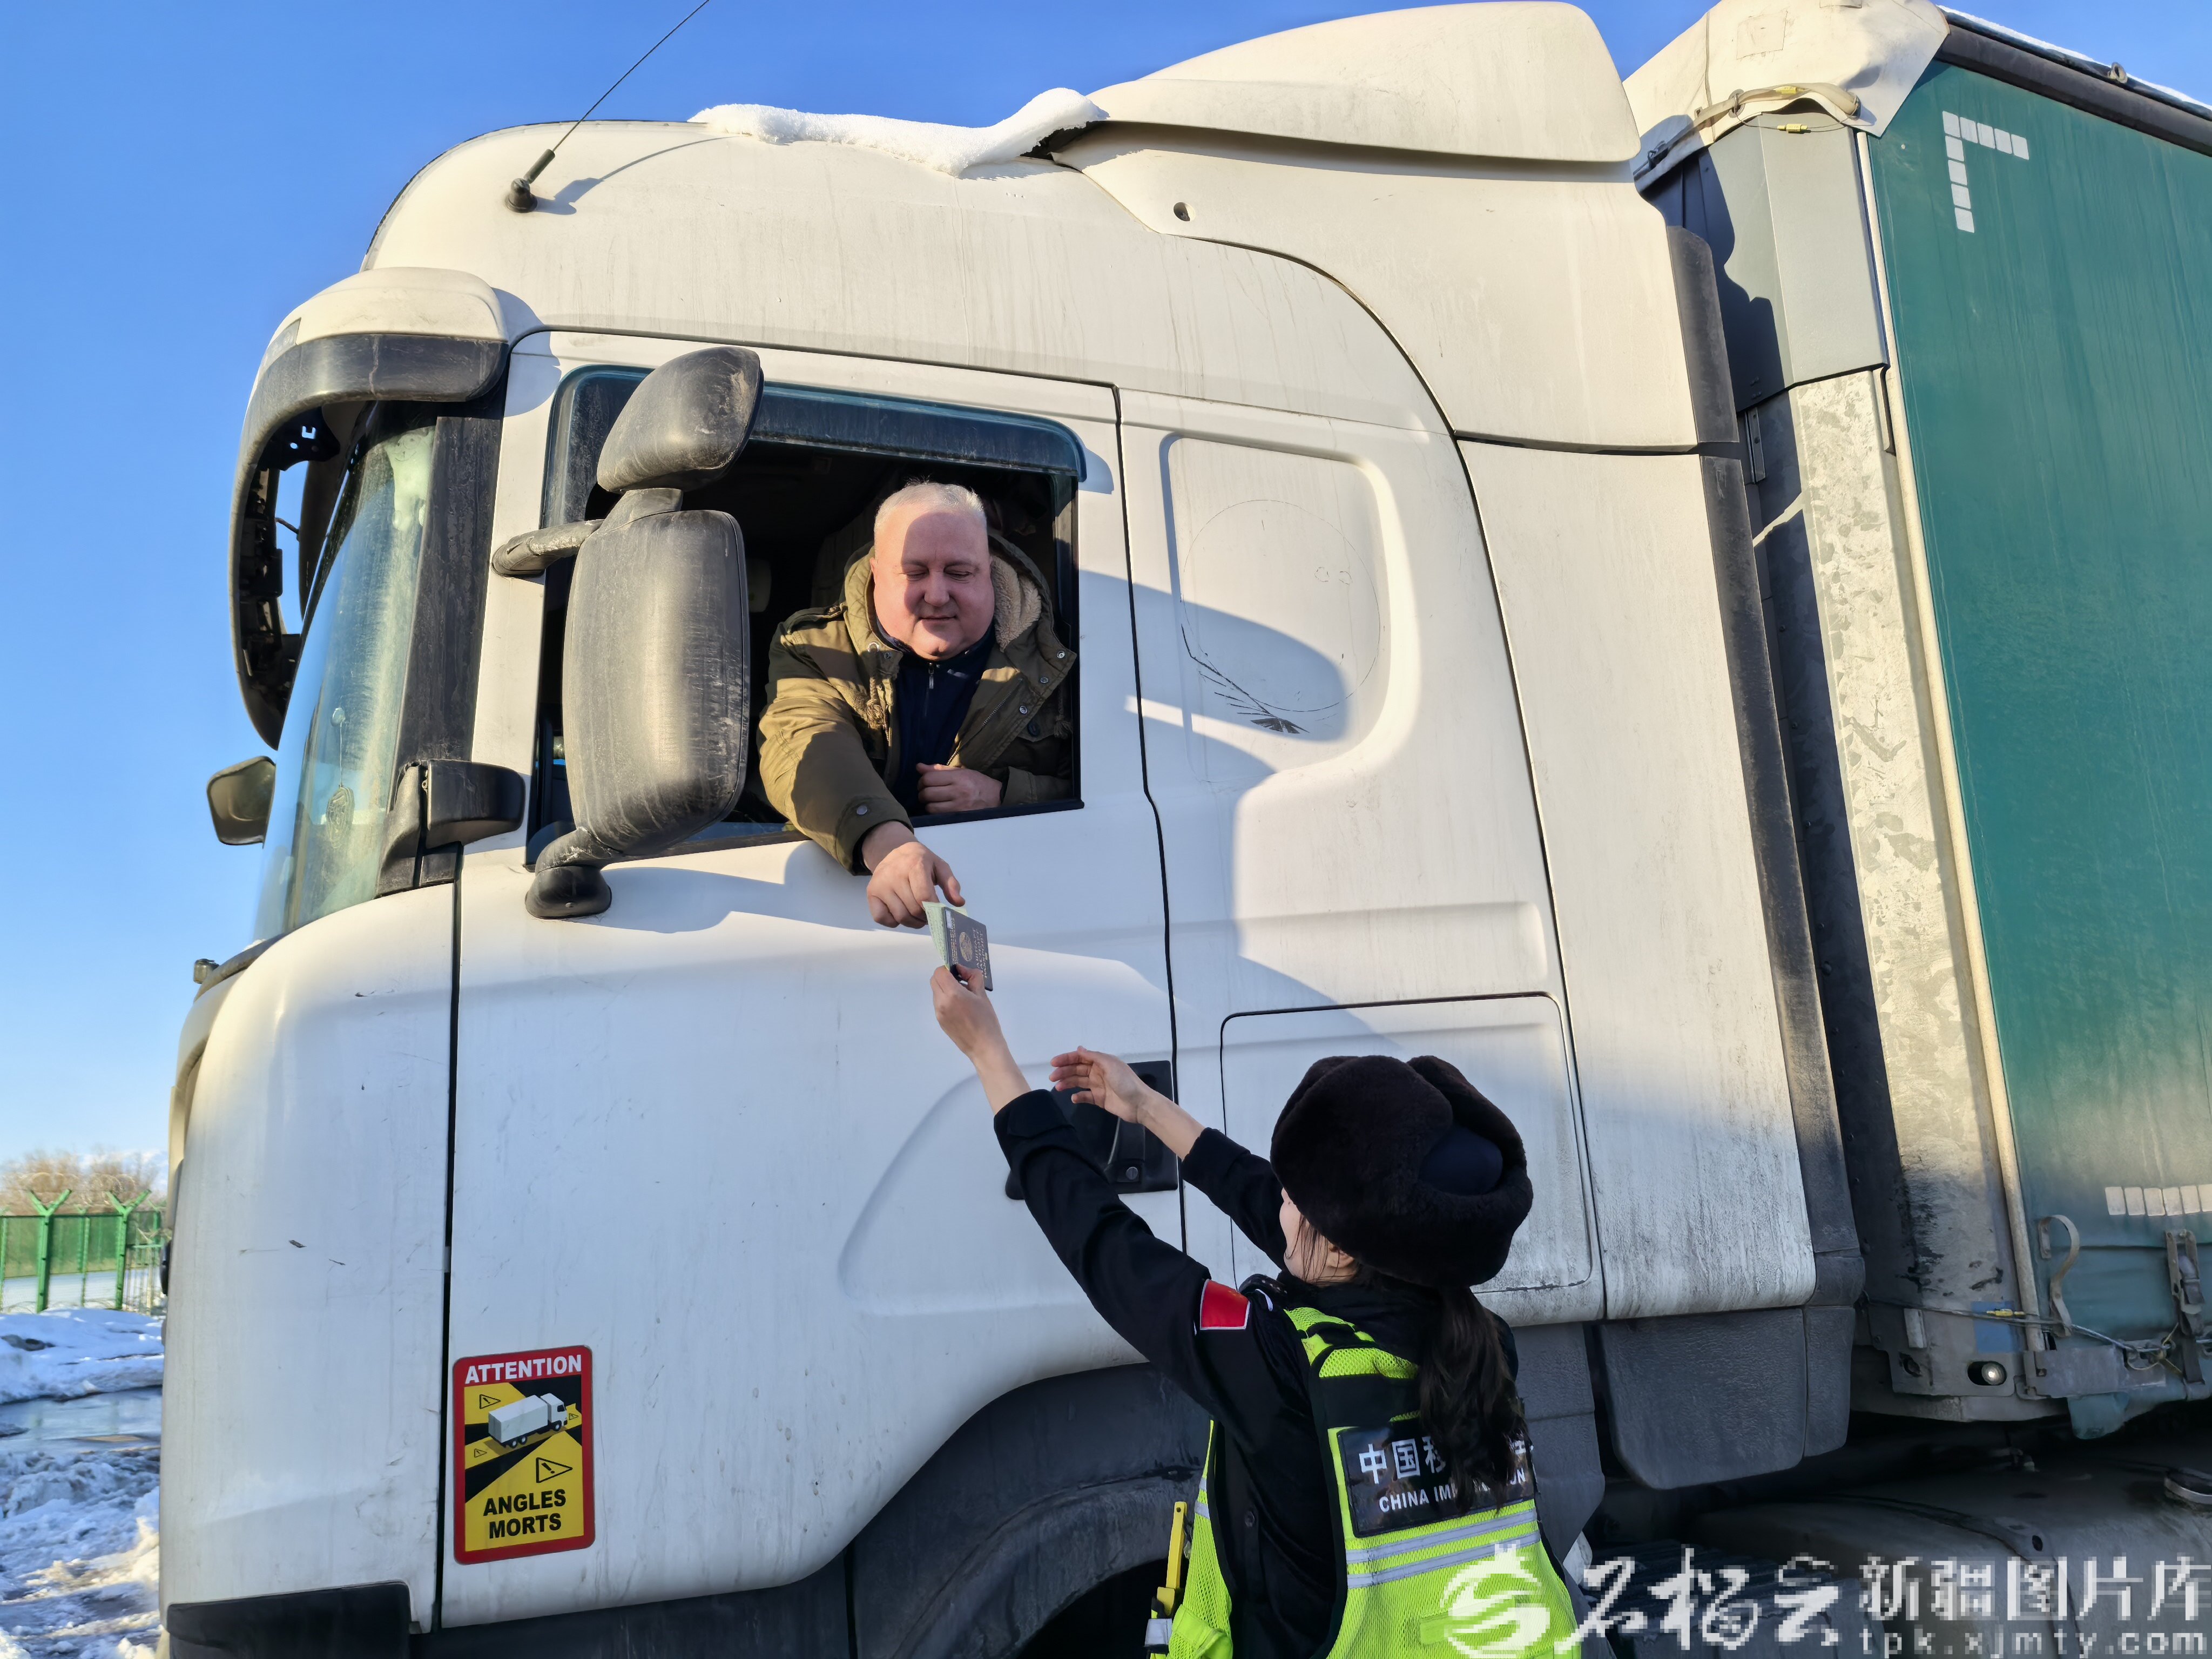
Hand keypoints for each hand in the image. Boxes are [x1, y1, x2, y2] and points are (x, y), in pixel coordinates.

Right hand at [861, 825, 962, 928]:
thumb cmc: (920, 861)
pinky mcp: (871, 893)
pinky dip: (894, 922)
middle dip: (926, 917)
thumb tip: (958, 903)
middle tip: (930, 916)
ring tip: (920, 917)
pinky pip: (882, 918)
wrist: (894, 852)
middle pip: (913, 908)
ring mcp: (880, 884)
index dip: (935, 909)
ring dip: (913, 922)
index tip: (940, 913)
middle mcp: (894, 874)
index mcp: (914, 864)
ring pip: (900, 916)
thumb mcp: (939, 866)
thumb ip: (951, 884)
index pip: (924, 896)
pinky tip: (902, 913)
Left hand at [916, 765, 1002, 813]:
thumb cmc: (976, 782)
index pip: (929, 778)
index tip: (924, 782)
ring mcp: (959, 806)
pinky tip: (939, 807)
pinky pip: (938, 816)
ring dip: (927, 804)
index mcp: (958, 777)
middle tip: (925, 792)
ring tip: (932, 801)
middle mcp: (958, 792)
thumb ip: (939, 769)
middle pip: (927, 794)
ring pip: (930, 807)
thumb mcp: (960, 771)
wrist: (995, 797)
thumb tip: (918, 767)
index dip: (921, 781)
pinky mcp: (959, 817)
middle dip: (921, 793)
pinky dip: (935, 812)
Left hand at [932, 966, 1026, 1109]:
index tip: (960, 973)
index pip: (939, 972)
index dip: (948, 969)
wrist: (984, 1047)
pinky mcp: (940, 1021)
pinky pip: (939, 1004)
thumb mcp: (982, 995)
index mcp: (952, 994)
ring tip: (962, 996)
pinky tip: (960, 1008)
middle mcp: (941, 1003)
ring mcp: (939, 1013)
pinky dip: (946, 999)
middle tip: (961, 982)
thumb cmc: (986, 1020)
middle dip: (945, 977)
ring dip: (945, 988)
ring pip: (936, 992)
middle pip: (935, 981)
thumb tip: (964, 970)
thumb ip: (973, 978)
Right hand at [1049, 1047, 1149, 1123]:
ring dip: (1067, 1083)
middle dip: (1064, 1072)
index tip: (1053, 1063)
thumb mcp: (1110, 1065)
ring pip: (1079, 1082)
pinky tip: (1074, 1098)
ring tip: (1058, 1087)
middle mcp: (1098, 1072)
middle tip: (1052, 1077)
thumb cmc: (1125, 1082)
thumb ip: (1094, 1057)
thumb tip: (1079, 1048)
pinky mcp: (1100, 1099)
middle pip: (1077, 1070)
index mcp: (1101, 1062)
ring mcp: (1099, 1086)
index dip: (1066, 1059)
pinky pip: (1085, 1096)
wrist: (1139, 1104)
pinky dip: (1078, 1097)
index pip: (1080, 1058)